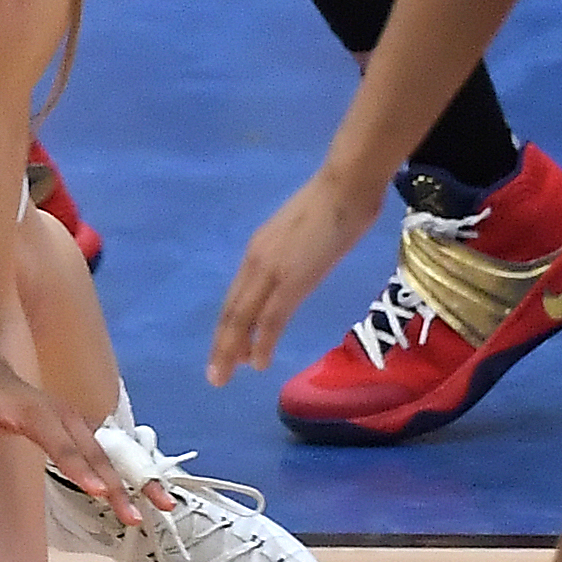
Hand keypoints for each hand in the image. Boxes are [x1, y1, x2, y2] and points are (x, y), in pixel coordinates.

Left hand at [0, 342, 154, 523]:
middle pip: (95, 454)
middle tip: (132, 516)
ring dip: (128, 482)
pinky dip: (123, 474)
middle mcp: (65, 416)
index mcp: (40, 413)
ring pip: (106, 455)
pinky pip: (104, 454)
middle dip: (117, 485)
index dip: (81, 469)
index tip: (99, 491)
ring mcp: (76, 421)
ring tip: (145, 511)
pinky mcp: (80, 430)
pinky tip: (137, 496)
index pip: (63, 446)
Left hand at [207, 165, 382, 384]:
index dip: (230, 324)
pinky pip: (270, 319)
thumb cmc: (336, 202)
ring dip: (232, 351)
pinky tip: (258, 363)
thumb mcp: (304, 232)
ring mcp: (270, 271)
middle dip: (222, 345)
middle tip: (215, 375)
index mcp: (258, 250)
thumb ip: (295, 252)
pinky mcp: (291, 281)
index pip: (237, 295)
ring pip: (242, 318)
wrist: (346, 185)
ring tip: (224, 377)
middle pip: (232, 311)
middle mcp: (255, 262)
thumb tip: (301, 265)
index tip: (226, 348)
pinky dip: (261, 343)